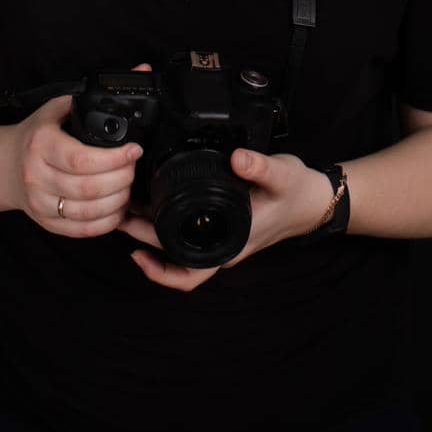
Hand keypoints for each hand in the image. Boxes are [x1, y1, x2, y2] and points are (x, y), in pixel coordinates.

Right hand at [6, 64, 151, 235]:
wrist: (5, 165)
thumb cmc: (39, 134)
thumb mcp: (60, 107)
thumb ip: (99, 92)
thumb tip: (141, 69)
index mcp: (41, 144)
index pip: (81, 159)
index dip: (114, 158)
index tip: (134, 149)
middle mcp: (37, 176)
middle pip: (89, 188)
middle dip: (121, 178)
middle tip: (133, 167)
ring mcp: (40, 202)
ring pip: (88, 212)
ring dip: (117, 201)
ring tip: (127, 186)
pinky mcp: (46, 222)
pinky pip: (81, 230)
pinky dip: (106, 222)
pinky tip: (116, 208)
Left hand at [117, 148, 331, 291]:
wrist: (313, 199)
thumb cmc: (297, 192)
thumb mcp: (282, 175)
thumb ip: (260, 167)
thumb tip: (237, 158)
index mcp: (231, 244)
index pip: (188, 273)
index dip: (158, 270)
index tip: (134, 252)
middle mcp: (221, 246)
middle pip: (173, 258)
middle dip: (142, 240)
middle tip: (119, 215)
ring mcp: (219, 238)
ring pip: (177, 246)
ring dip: (151, 231)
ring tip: (127, 206)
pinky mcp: (219, 225)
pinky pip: (186, 233)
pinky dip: (166, 223)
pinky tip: (154, 201)